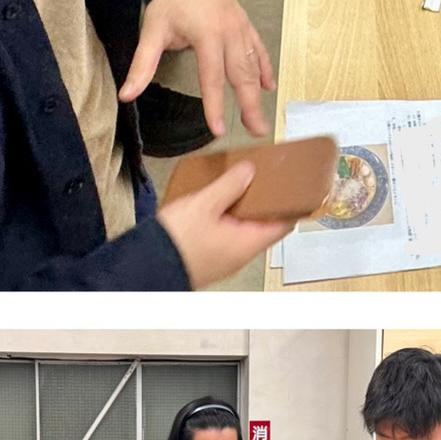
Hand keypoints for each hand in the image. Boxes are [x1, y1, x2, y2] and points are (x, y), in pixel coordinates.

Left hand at [121, 0, 273, 135]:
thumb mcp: (152, 31)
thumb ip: (142, 65)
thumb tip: (126, 95)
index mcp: (207, 36)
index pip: (212, 78)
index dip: (215, 106)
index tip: (218, 130)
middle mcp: (230, 34)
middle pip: (241, 76)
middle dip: (249, 106)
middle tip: (256, 131)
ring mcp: (241, 29)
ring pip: (254, 66)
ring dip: (258, 94)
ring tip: (261, 119)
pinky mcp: (245, 25)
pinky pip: (259, 50)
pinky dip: (264, 69)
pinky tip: (268, 86)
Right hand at [157, 157, 291, 289]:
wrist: (144, 267)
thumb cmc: (175, 243)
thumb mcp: (204, 204)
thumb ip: (229, 186)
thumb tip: (248, 172)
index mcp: (247, 244)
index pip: (284, 225)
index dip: (292, 205)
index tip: (296, 189)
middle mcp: (239, 254)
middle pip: (263, 225)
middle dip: (265, 202)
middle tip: (264, 180)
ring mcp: (224, 258)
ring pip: (243, 229)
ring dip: (244, 208)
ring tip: (239, 185)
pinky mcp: (209, 257)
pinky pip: (226, 234)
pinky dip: (228, 217)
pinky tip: (216, 203)